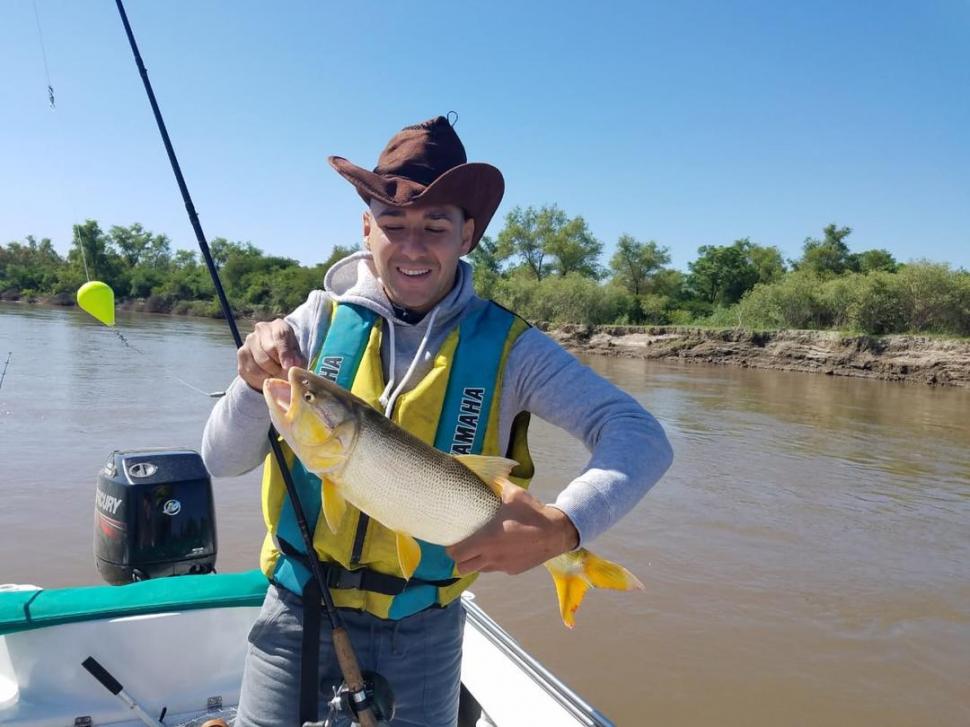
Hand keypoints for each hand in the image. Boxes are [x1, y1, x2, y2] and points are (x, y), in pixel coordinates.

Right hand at [237, 319, 305, 391]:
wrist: (275, 364)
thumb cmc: (290, 359)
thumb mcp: (298, 359)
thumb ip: (297, 361)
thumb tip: (292, 365)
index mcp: (279, 326)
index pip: (281, 336)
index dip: (285, 353)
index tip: (288, 366)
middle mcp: (262, 329)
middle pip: (269, 349)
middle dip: (279, 365)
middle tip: (285, 374)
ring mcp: (249, 340)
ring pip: (259, 361)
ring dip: (270, 373)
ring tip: (277, 375)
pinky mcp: (241, 353)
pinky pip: (250, 369)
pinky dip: (260, 378)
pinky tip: (266, 376)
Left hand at [446, 484, 579, 575]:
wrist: (556, 533)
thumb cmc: (533, 514)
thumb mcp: (514, 495)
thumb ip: (499, 485)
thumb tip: (491, 474)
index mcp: (487, 539)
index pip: (456, 553)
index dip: (452, 548)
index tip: (454, 539)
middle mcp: (491, 556)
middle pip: (462, 567)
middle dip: (460, 558)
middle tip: (464, 545)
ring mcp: (502, 565)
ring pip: (479, 570)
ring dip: (475, 561)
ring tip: (480, 548)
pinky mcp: (513, 570)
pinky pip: (496, 569)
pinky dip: (493, 562)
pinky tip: (501, 549)